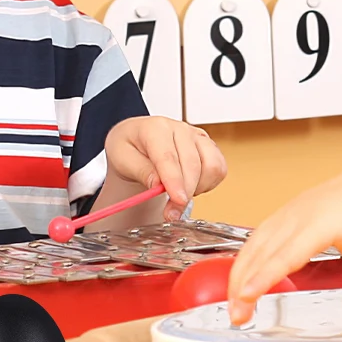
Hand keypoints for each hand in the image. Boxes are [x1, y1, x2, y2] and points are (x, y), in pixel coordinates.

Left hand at [105, 116, 225, 215]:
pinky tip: (191, 186)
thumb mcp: (121, 159)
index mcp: (156, 128)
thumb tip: (158, 186)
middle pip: (192, 164)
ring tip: (179, 194)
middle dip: (184, 193)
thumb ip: (140, 171)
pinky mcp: (208, 146)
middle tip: (171, 213)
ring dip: (198, 187)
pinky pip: (219, 169)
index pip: (168, 156)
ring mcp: (197, 136)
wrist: (136, 138)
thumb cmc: (129, 146)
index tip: (177, 200)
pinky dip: (208, 183)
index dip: (174, 180)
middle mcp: (180, 129)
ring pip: (211, 166)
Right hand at [228, 171, 341, 324]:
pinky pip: (256, 238)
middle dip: (242, 284)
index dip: (263, 277)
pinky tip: (241, 275)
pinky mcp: (283, 215)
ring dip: (238, 273)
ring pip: (252, 245)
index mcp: (317, 224)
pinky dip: (244, 260)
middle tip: (237, 316)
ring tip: (234, 303)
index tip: (246, 296)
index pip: (284, 255)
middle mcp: (295, 217)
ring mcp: (286, 214)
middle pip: (259, 253)